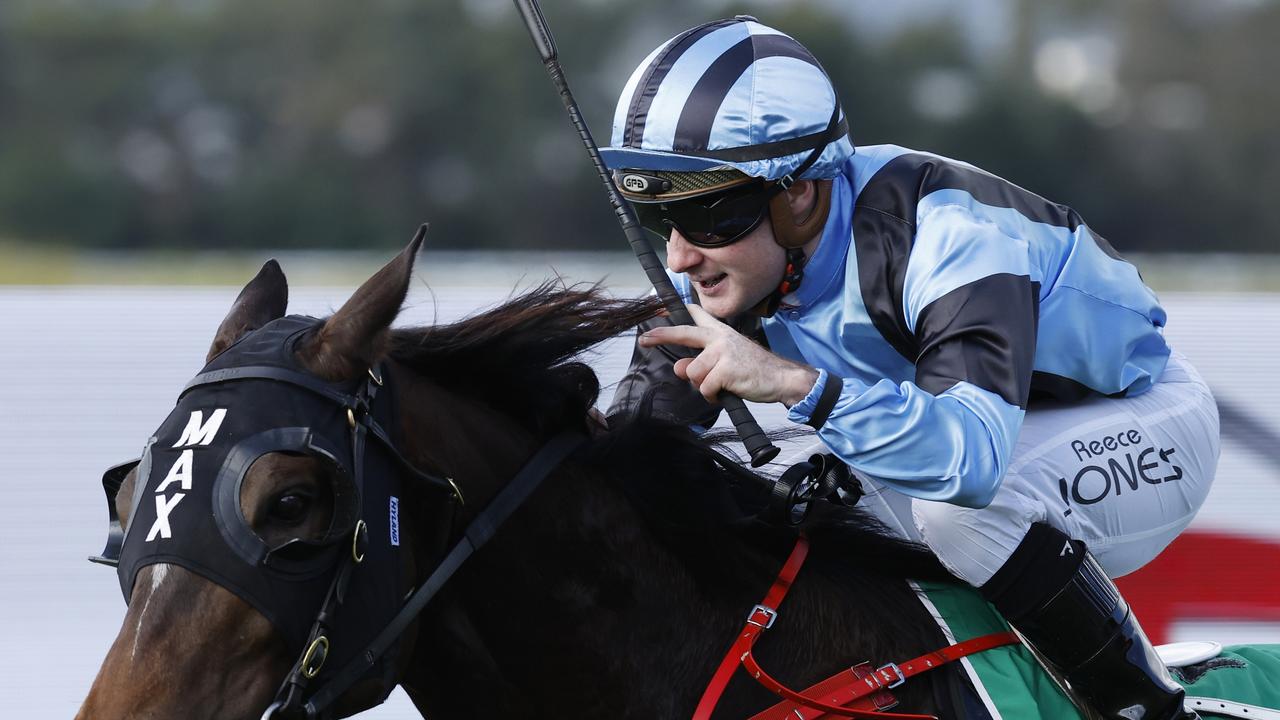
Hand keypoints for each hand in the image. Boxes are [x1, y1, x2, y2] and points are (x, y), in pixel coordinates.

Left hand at [637, 304, 819, 405]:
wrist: (782, 378)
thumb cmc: (754, 371)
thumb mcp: (725, 364)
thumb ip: (701, 363)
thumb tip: (679, 368)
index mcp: (721, 333)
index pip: (699, 317)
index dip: (683, 311)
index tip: (664, 306)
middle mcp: (720, 337)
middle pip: (684, 333)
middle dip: (661, 335)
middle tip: (644, 339)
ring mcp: (722, 351)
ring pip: (693, 372)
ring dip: (704, 385)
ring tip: (721, 386)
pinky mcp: (726, 368)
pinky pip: (705, 387)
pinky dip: (712, 395)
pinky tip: (726, 392)